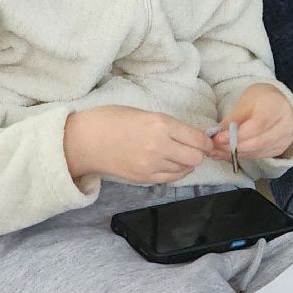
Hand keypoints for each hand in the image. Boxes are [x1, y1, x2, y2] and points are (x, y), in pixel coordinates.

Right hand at [63, 105, 212, 184]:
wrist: (87, 139)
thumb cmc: (113, 120)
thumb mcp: (145, 114)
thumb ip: (169, 126)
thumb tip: (191, 136)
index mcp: (161, 124)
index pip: (197, 139)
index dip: (206, 142)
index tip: (206, 142)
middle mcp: (159, 146)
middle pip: (195, 158)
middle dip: (198, 154)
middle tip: (193, 149)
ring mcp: (151, 165)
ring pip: (184, 170)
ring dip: (186, 164)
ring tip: (178, 156)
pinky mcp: (144, 179)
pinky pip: (170, 179)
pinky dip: (175, 172)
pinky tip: (169, 164)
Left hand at [209, 83, 292, 162]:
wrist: (278, 103)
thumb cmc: (261, 99)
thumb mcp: (246, 101)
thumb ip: (233, 118)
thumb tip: (217, 134)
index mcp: (278, 107)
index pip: (257, 126)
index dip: (237, 135)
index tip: (219, 138)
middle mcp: (286, 125)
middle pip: (258, 142)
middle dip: (233, 147)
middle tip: (214, 147)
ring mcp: (285, 139)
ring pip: (257, 152)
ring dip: (235, 154)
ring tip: (217, 152)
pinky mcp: (280, 148)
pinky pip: (259, 155)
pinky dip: (242, 155)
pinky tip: (228, 154)